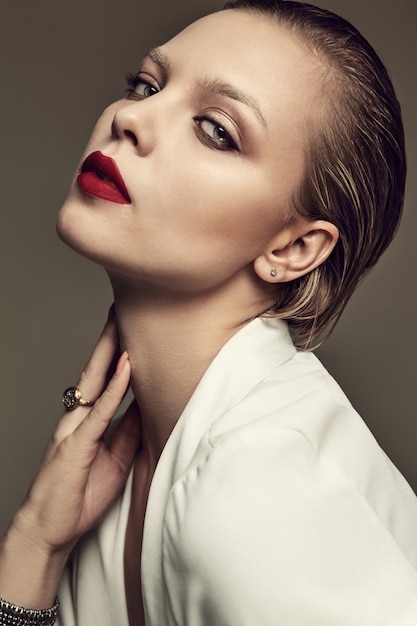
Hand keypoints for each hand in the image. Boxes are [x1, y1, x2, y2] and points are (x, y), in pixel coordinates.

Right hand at [0, 311, 140, 607]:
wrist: (50, 530)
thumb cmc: (79, 497)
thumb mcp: (115, 460)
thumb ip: (128, 432)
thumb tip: (147, 407)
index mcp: (87, 422)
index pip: (104, 380)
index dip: (117, 354)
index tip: (131, 330)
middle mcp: (78, 418)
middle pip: (97, 370)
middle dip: (110, 339)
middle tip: (122, 310)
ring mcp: (75, 428)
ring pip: (95, 380)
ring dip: (111, 351)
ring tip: (122, 322)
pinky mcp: (77, 444)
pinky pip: (100, 410)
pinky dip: (115, 387)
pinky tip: (127, 366)